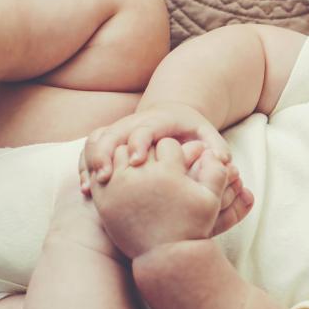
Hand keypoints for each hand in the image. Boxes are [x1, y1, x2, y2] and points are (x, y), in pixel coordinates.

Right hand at [79, 101, 230, 193]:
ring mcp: (118, 133)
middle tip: (106, 177)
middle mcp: (133, 124)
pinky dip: (86, 169)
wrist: (173, 118)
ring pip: (95, 142)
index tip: (138, 161)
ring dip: (91, 163)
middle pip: (112, 133)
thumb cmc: (194, 133)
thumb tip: (222, 161)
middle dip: (106, 153)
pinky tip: (87, 191)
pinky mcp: (109, 145)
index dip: (139, 142)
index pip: (144, 127)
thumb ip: (216, 147)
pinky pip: (89, 153)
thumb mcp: (208, 136)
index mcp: (158, 120)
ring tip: (92, 187)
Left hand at [90, 138, 249, 258]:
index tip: (177, 165)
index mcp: (168, 173)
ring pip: (120, 155)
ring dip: (130, 159)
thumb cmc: (192, 228)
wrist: (165, 257)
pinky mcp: (104, 199)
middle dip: (151, 153)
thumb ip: (216, 172)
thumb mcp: (211, 201)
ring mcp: (119, 187)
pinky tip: (124, 180)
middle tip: (158, 166)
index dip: (174, 153)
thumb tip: (212, 152)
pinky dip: (112, 171)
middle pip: (143, 146)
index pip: (167, 144)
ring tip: (142, 171)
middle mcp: (141, 176)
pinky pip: (103, 173)